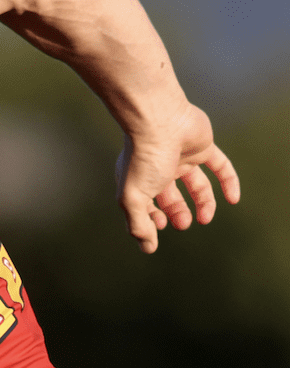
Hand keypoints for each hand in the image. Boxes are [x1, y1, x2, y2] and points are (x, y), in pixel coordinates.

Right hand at [115, 103, 240, 253]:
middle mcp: (159, 168)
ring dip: (202, 203)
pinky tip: (234, 199)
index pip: (147, 204)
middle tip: (183, 223)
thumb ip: (138, 224)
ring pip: (196, 183)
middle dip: (177, 212)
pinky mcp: (203, 147)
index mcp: (138, 179)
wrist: (158, 119)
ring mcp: (182, 157)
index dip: (153, 219)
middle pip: (171, 196)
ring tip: (204, 219)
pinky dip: (228, 182)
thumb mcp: (134, 198)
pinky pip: (220, 167)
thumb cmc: (143, 158)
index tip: (160, 226)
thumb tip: (147, 247)